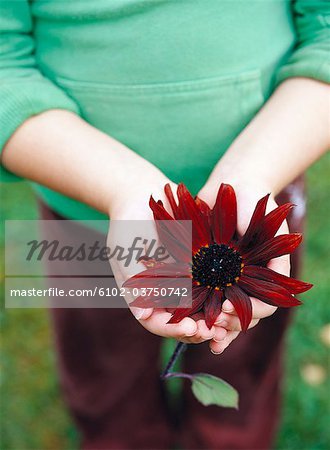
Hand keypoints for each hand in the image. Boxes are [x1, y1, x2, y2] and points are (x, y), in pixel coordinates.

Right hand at [108, 170, 226, 343]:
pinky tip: (229, 303)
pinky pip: (205, 292)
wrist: (142, 197)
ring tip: (226, 326)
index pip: (155, 322)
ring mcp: (177, 283)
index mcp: (141, 295)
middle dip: (195, 331)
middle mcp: (160, 293)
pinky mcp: (193, 271)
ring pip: (194, 312)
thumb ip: (136, 283)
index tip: (191, 328)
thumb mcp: (127, 254)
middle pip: (177, 324)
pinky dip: (215, 301)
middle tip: (214, 333)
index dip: (173, 330)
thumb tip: (143, 315)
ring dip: (209, 322)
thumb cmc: (129, 225)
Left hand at [198, 182, 289, 353]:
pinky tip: (193, 327)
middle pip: (246, 317)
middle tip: (212, 328)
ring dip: (218, 330)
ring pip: (228, 316)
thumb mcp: (257, 213)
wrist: (229, 190)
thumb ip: (260, 232)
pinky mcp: (212, 278)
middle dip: (230, 326)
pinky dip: (203, 317)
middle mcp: (251, 281)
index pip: (266, 304)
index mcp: (268, 273)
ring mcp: (232, 281)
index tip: (227, 308)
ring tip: (203, 336)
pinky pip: (210, 303)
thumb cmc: (249, 198)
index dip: (249, 312)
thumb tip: (265, 255)